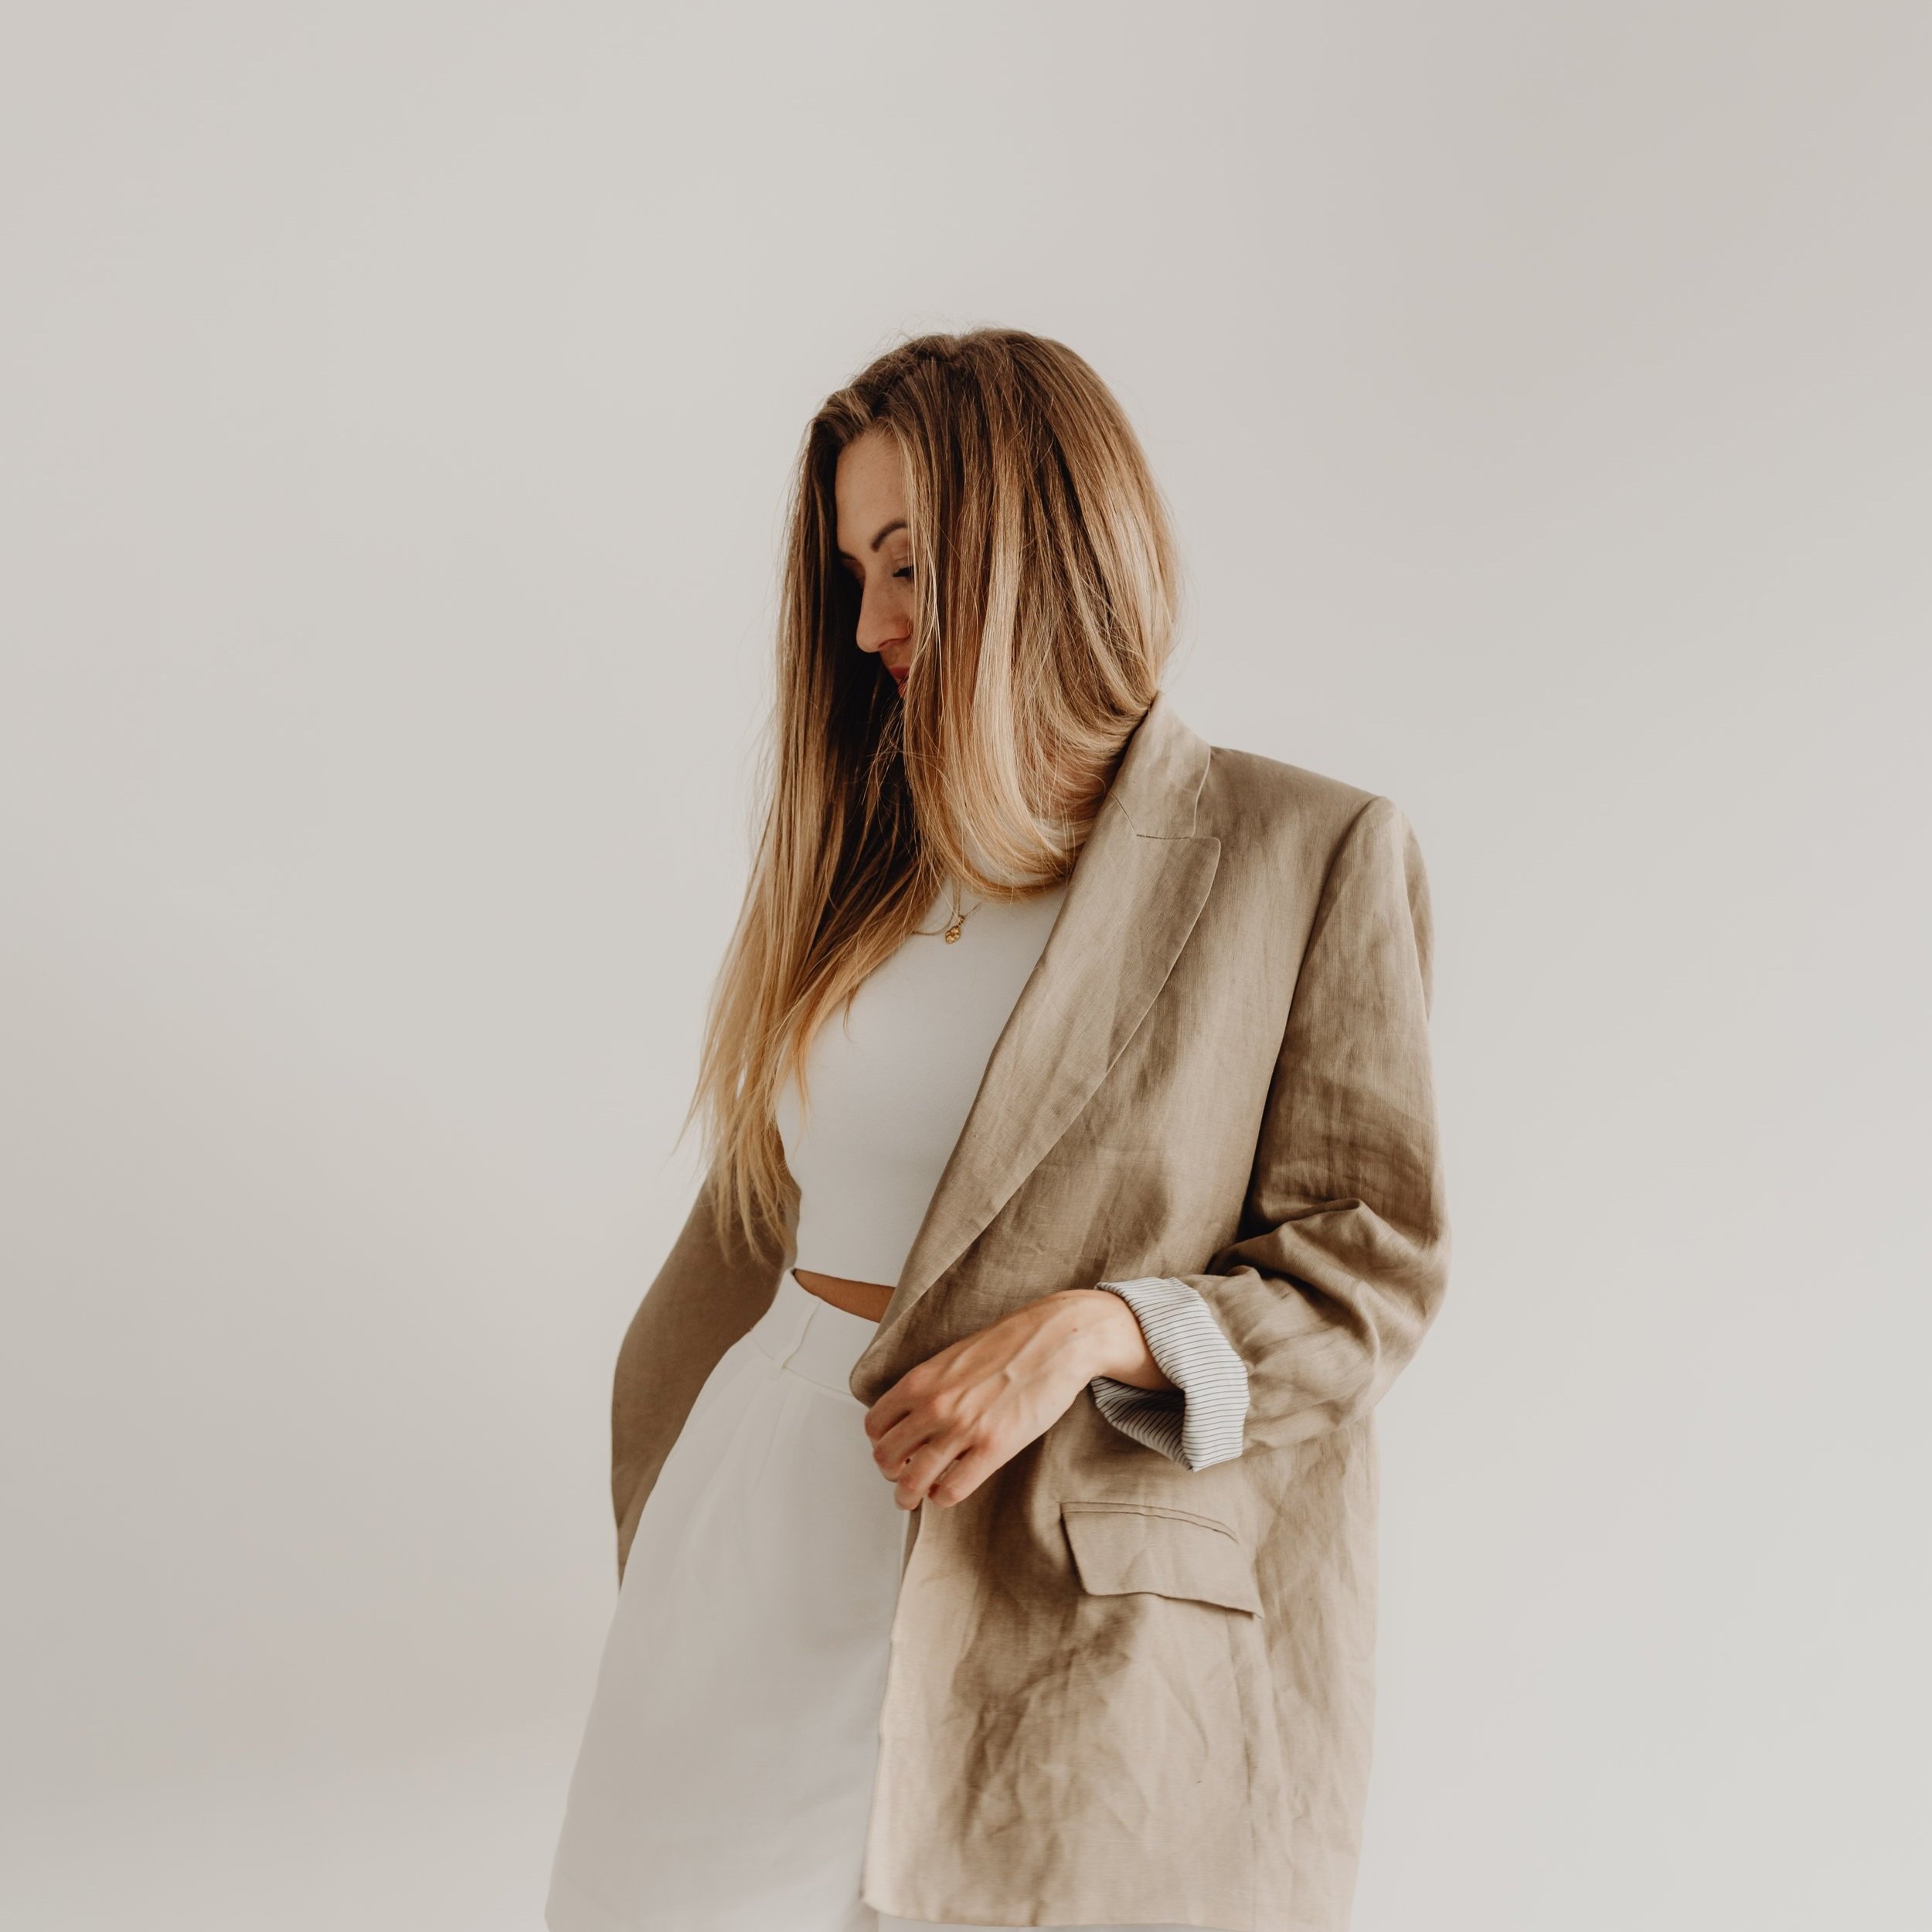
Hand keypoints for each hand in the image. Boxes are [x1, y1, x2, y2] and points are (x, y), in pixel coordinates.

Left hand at [863, 1289, 1172, 1510]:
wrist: (1056, 1340)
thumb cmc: (1011, 1344)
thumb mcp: (954, 1358)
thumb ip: (929, 1386)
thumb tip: (914, 1416)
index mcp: (921, 1380)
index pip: (876, 1424)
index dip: (880, 1442)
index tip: (891, 1449)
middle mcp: (934, 1405)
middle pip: (886, 1456)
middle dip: (890, 1473)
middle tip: (899, 1477)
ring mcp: (962, 1428)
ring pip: (912, 1481)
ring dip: (908, 1495)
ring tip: (913, 1498)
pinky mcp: (993, 1447)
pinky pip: (951, 1489)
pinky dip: (943, 1497)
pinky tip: (949, 1490)